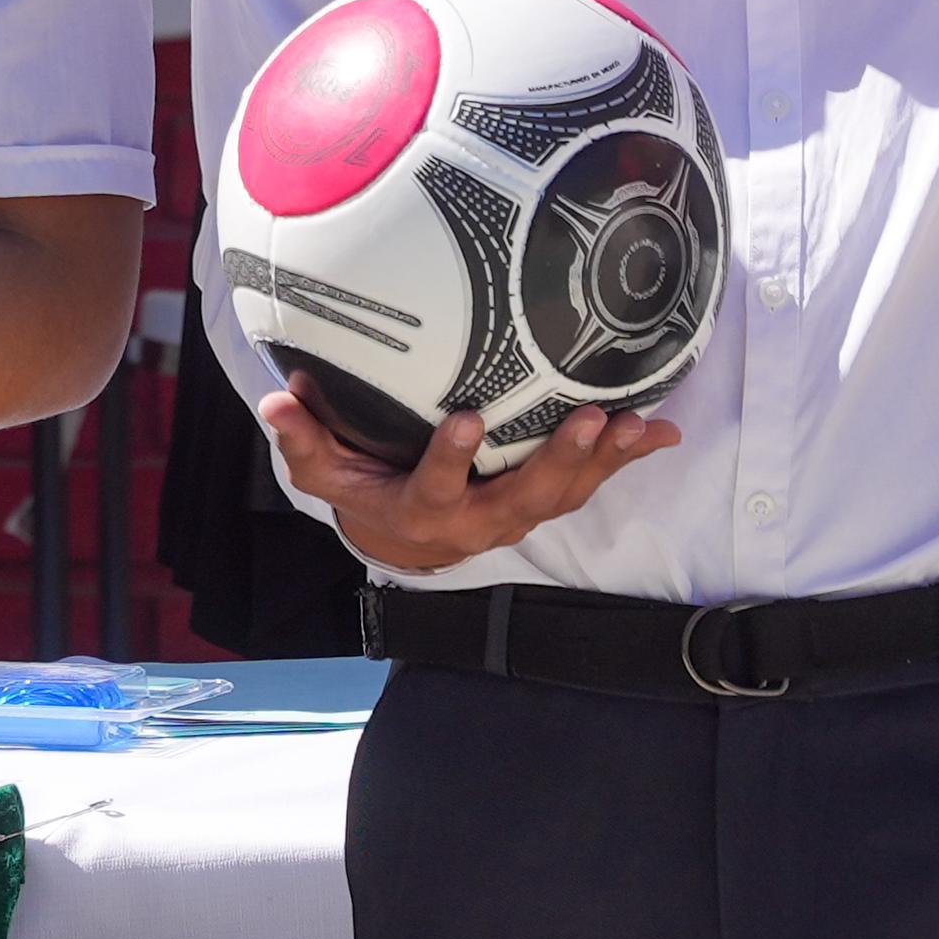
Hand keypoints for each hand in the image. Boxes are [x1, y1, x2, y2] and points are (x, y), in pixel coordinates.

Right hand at [255, 394, 676, 575]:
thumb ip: (305, 439)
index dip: (452, 459)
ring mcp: (517, 514)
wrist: (404, 538)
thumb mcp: (323, 472)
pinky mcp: (542, 502)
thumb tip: (278, 399)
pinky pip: (589, 485)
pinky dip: (624, 461)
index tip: (468, 419)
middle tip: (588, 418)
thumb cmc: (361, 491)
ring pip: (566, 495)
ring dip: (604, 462)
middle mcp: (478, 520)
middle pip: (525, 497)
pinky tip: (661, 434)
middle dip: (559, 460)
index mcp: (423, 510)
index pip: (436, 487)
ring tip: (637, 425)